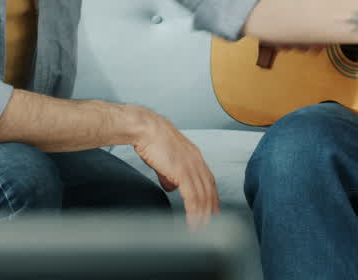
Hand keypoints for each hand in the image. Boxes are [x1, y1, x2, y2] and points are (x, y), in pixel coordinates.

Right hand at [130, 108, 218, 228]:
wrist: (145, 128)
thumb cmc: (151, 140)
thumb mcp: (164, 159)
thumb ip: (169, 174)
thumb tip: (171, 186)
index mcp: (194, 156)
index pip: (209, 180)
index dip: (212, 197)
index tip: (213, 210)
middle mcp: (197, 161)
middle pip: (209, 190)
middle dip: (211, 209)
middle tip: (210, 225)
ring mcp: (191, 166)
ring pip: (202, 196)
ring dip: (202, 215)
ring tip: (200, 228)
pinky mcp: (183, 171)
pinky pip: (192, 197)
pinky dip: (194, 212)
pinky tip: (192, 221)